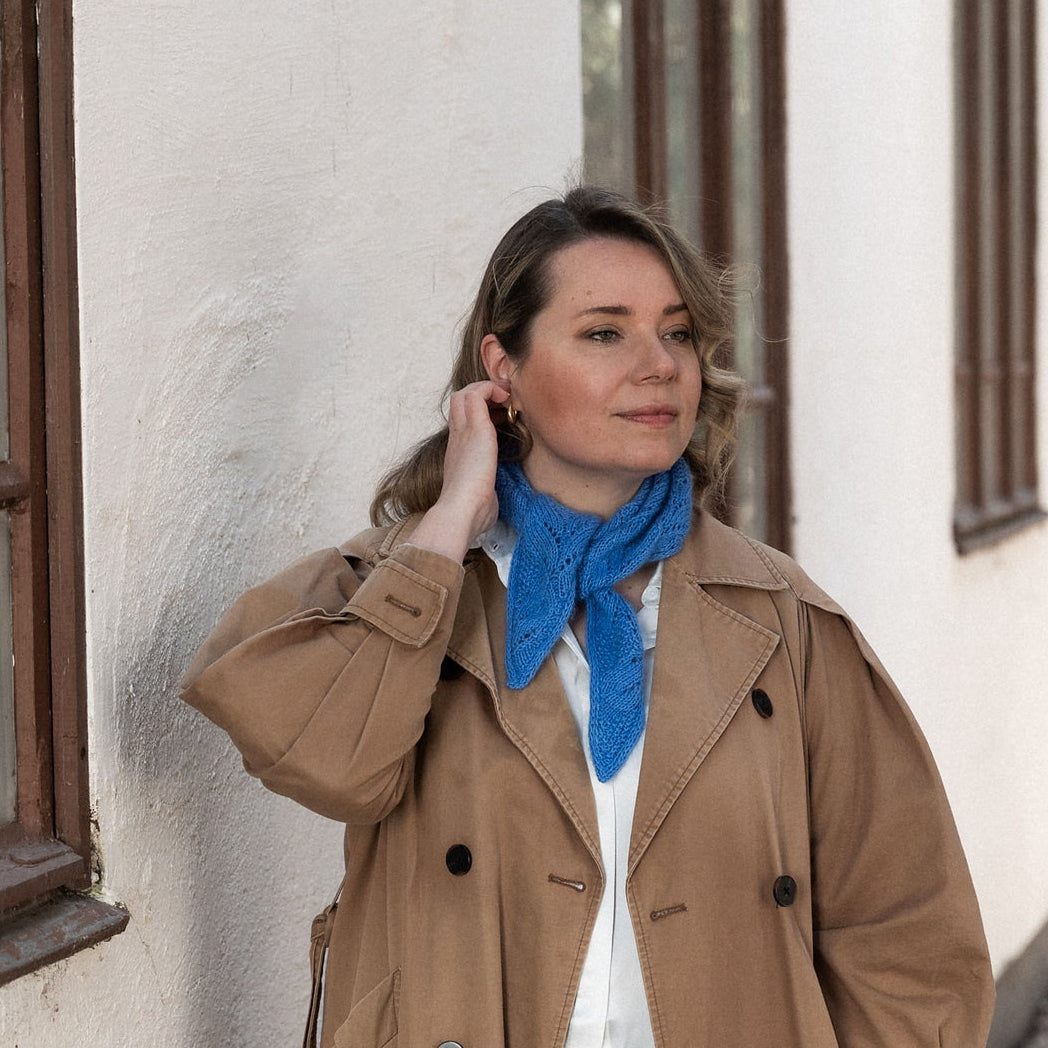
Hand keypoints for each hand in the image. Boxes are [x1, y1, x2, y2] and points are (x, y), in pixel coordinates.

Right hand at [409, 381, 508, 561]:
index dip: (480, 413)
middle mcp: (458, 438)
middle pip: (459, 400)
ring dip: (486, 389)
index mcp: (459, 453)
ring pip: (465, 392)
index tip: (500, 418)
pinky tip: (505, 401)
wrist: (461, 511)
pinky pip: (478, 393)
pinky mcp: (476, 428)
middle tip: (503, 404)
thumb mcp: (481, 497)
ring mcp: (464, 431)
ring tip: (504, 400)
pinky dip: (492, 389)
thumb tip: (491, 503)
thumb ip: (486, 494)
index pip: (462, 420)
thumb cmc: (472, 512)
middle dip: (481, 395)